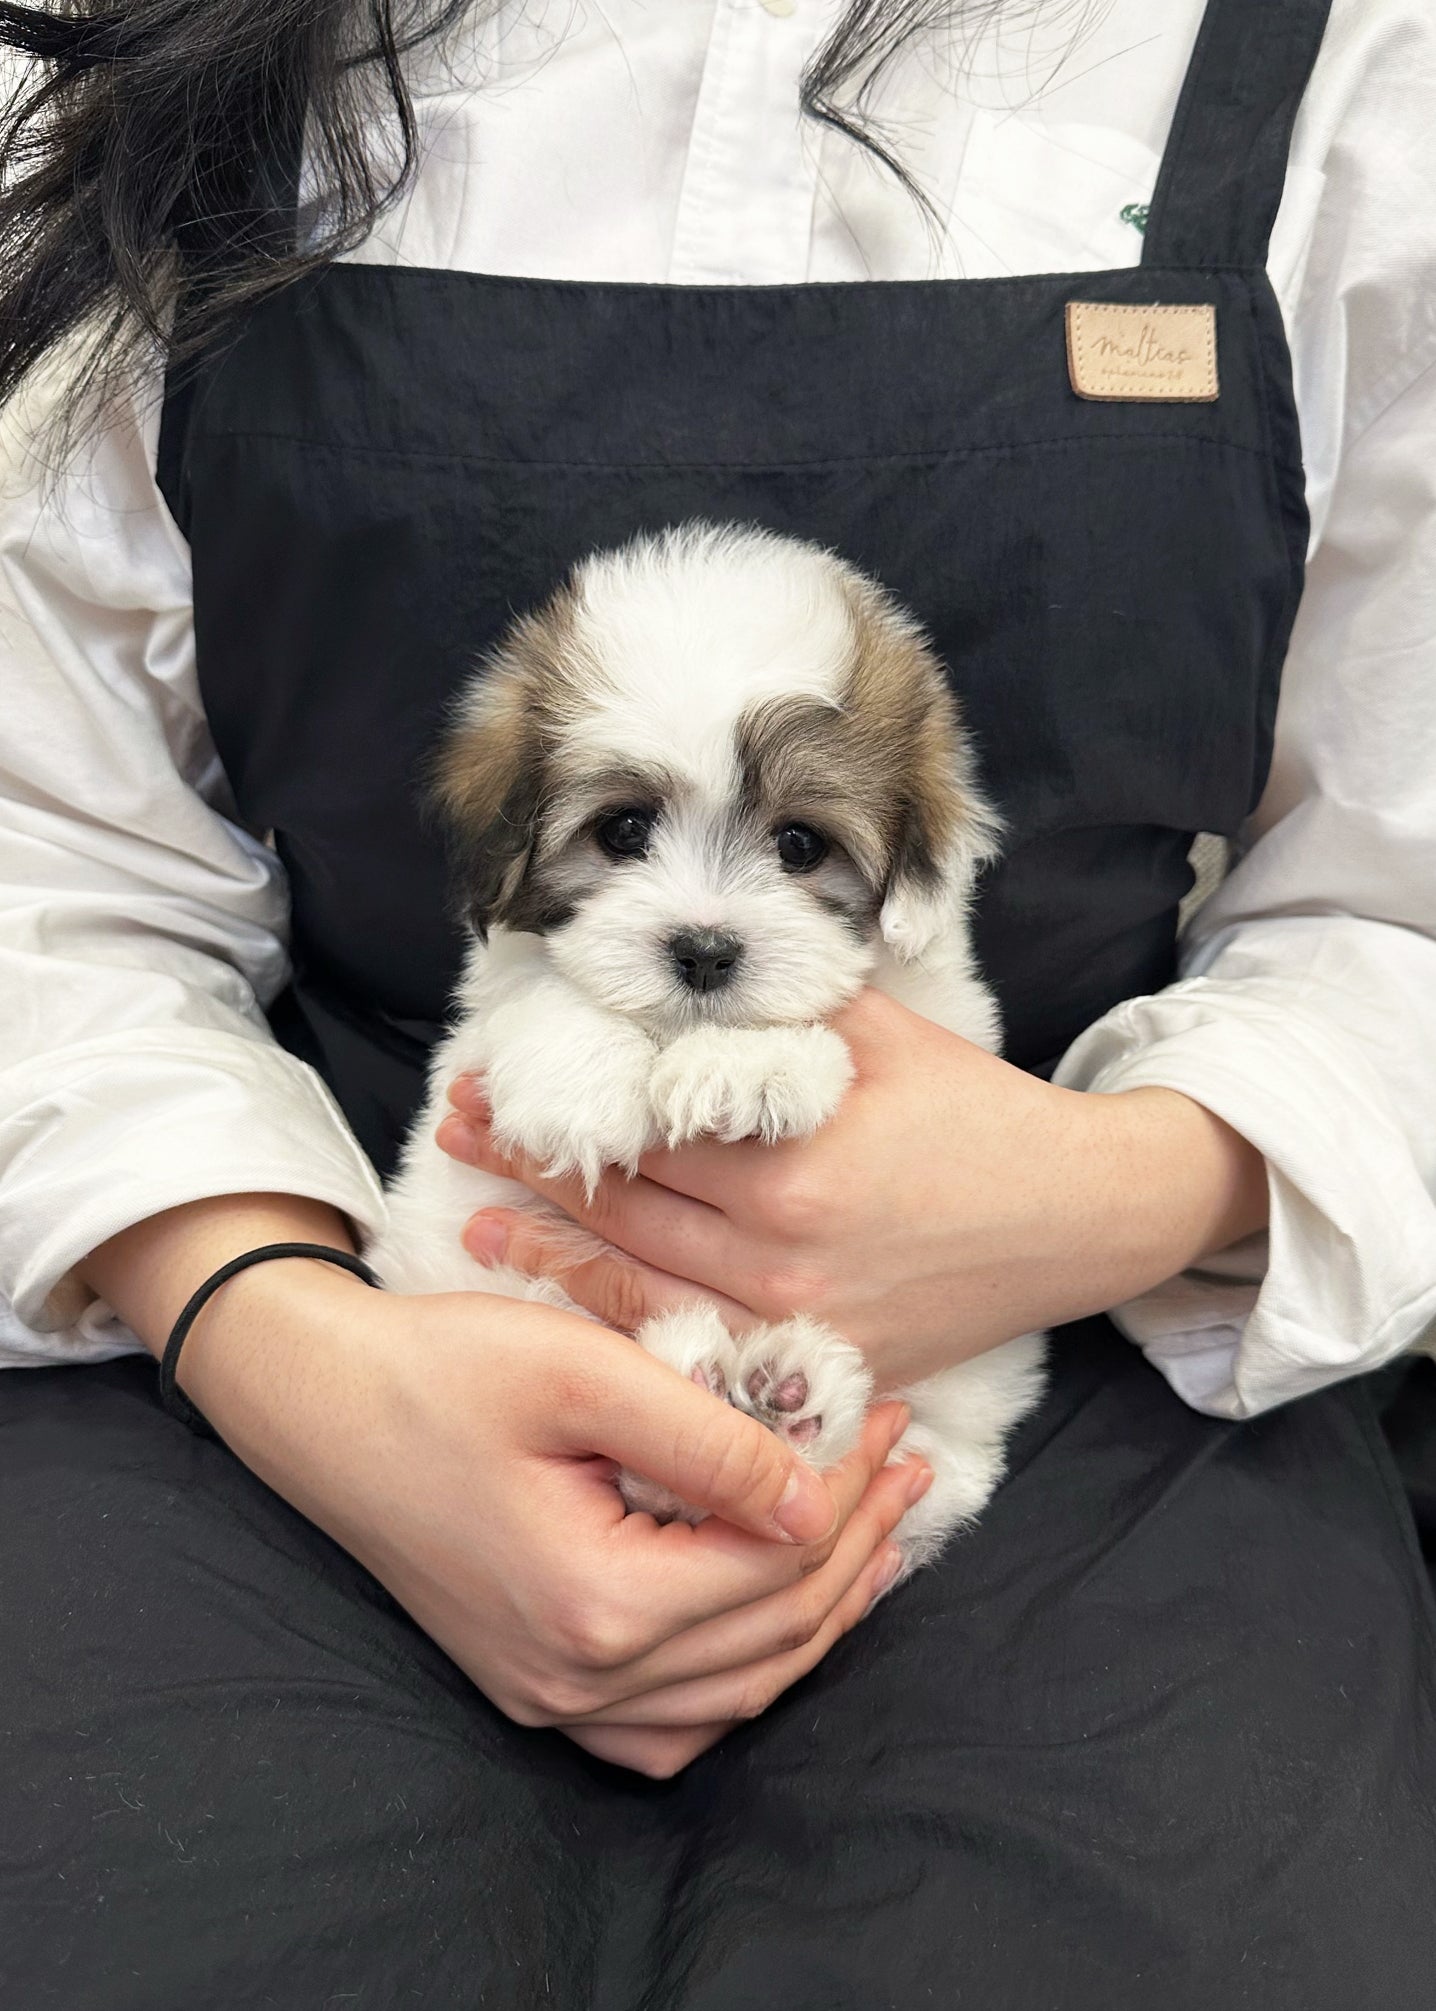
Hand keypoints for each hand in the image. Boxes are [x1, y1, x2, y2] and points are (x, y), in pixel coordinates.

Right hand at [163, 1246, 925, 1777]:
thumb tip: (822, 1497)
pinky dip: (743, 1666)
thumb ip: (710, 1440)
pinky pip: (674, 1717)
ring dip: (817, 1609)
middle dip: (857, 1542)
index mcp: (594, 1603)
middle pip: (770, 1634)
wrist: (319, 1402)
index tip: (888, 1415)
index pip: (776, 1566)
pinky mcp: (537, 1682)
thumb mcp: (583, 1372)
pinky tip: (779, 1611)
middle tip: (904, 1458)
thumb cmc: (440, 1369)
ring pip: (735, 1689)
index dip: (851, 1491)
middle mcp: (577, 1678)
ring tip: (877, 1531)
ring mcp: (553, 1696)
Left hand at [437, 987, 1268, 1391]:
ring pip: (642, 1290)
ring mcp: (797, 1325)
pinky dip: (629, 1328)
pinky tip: (575, 1310)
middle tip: (457, 1136)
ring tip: (477, 1230)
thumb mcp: (883, 1033)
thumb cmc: (977, 1113)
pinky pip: (699, 1353)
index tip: (486, 1084)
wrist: (1076, 1218)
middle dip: (528, 1170)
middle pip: (621, 1210)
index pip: (637, 1134)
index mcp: (792, 1163)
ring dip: (549, 1257)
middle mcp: (782, 1255)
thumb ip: (777, 1007)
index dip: (553, 1108)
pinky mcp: (818, 1369)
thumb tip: (676, 977)